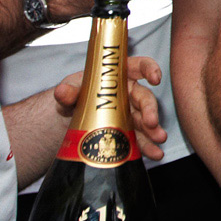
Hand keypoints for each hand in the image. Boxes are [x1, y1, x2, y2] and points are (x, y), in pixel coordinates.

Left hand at [52, 54, 168, 161]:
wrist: (71, 116)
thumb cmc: (76, 93)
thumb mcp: (71, 88)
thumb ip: (68, 90)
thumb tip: (62, 92)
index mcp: (120, 75)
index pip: (139, 66)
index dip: (150, 69)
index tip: (155, 78)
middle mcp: (130, 93)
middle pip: (145, 98)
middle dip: (151, 110)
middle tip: (151, 122)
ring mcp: (131, 113)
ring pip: (146, 120)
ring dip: (153, 130)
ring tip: (158, 140)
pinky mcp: (128, 131)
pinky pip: (140, 138)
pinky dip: (147, 146)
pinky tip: (154, 153)